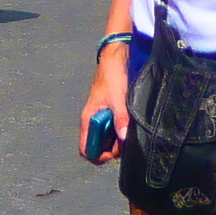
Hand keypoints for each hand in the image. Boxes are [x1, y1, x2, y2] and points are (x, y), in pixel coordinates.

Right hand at [80, 39, 130, 158]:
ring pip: (106, 139)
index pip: (86, 149)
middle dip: (111, 149)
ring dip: (117, 140)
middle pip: (98, 147)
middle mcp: (92, 121)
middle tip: (126, 141)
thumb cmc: (112, 76)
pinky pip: (112, 129)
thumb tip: (123, 139)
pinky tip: (129, 123)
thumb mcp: (118, 98)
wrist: (115, 58)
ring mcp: (101, 117)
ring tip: (129, 131)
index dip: (98, 156)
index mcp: (88, 120)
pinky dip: (120, 130)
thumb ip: (121, 119)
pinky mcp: (109, 112)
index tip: (113, 153)